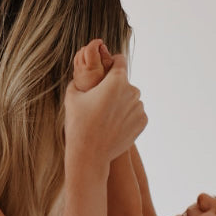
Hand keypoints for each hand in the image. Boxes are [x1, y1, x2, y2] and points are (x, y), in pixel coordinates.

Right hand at [64, 44, 146, 166]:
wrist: (89, 154)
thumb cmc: (78, 124)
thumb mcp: (72, 96)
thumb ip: (79, 79)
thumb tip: (80, 75)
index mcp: (116, 80)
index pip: (120, 60)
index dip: (112, 64)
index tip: (107, 70)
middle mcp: (132, 91)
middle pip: (125, 82)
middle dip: (116, 88)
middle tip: (102, 102)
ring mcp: (139, 107)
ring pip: (131, 99)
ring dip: (122, 104)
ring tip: (107, 117)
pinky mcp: (143, 122)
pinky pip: (136, 114)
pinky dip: (127, 117)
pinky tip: (114, 126)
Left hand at [70, 38, 112, 92]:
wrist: (98, 104)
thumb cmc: (108, 86)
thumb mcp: (112, 71)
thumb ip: (107, 58)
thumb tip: (102, 47)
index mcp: (92, 68)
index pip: (90, 49)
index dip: (95, 42)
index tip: (100, 42)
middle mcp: (82, 71)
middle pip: (83, 50)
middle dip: (91, 47)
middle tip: (99, 49)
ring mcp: (77, 74)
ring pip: (78, 55)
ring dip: (86, 52)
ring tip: (95, 56)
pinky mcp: (75, 78)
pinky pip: (77, 63)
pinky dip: (82, 59)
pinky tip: (90, 63)